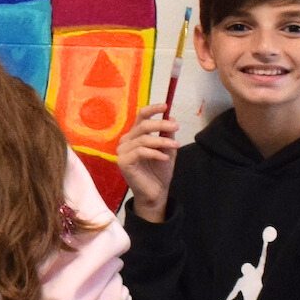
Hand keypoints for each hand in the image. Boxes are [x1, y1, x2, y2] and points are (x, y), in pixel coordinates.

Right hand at [113, 104, 179, 219]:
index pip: (140, 117)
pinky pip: (140, 151)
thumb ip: (167, 135)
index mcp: (135, 135)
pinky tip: (164, 157)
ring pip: (143, 139)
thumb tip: (171, 118)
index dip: (152, 109)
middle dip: (161, 124)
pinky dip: (155, 153)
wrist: (155, 193)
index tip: (166, 106)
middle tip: (176, 128)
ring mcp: (122, 151)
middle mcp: (126, 140)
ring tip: (176, 146)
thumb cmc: (159, 171)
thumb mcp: (167, 149)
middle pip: (143, 125)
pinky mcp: (123, 162)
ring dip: (162, 141)